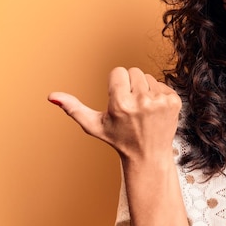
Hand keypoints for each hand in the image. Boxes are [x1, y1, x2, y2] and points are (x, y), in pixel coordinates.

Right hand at [47, 67, 181, 161]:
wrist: (148, 154)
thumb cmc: (119, 139)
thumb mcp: (94, 126)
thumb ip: (74, 109)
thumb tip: (52, 96)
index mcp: (121, 104)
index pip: (118, 71)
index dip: (116, 84)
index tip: (118, 99)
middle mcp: (142, 101)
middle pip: (134, 71)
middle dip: (130, 85)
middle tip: (131, 105)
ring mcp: (160, 101)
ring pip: (148, 76)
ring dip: (145, 89)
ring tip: (142, 109)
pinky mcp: (174, 101)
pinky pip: (162, 84)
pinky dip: (158, 94)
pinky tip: (154, 111)